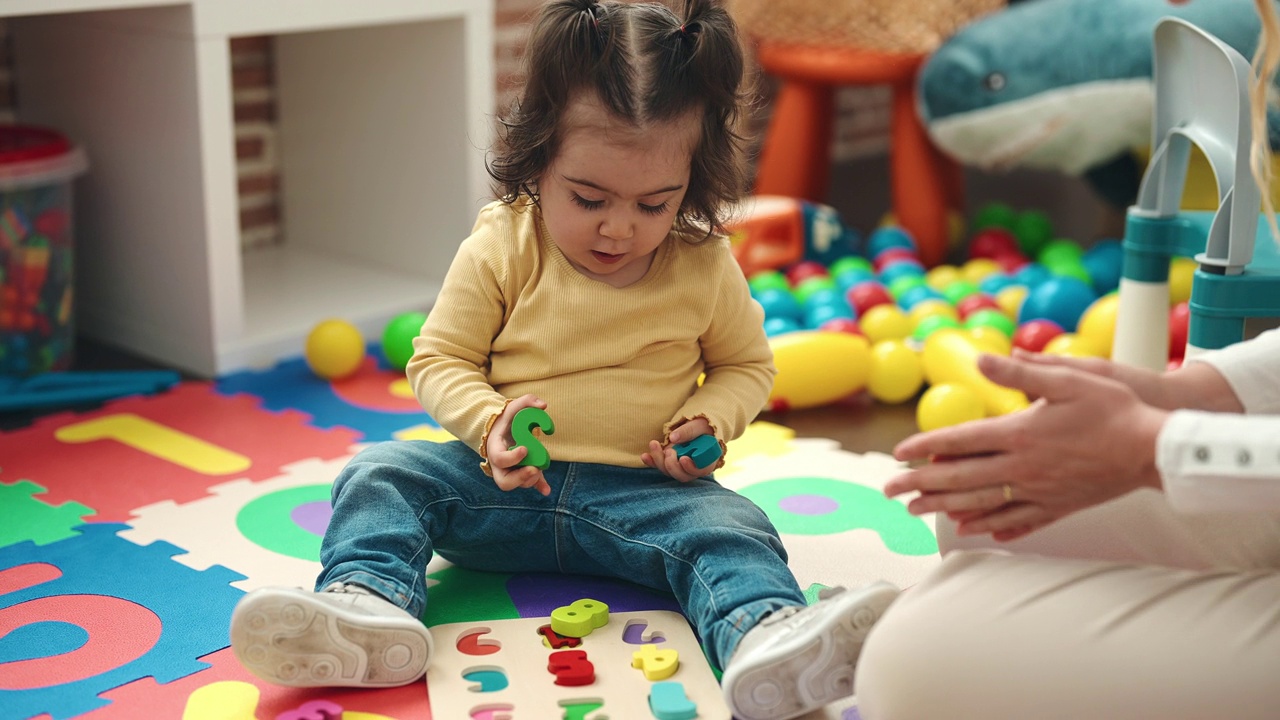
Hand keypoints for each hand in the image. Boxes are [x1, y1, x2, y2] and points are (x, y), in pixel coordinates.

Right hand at [486, 394, 551, 495]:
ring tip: (540, 468)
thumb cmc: (507, 420)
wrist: (503, 432)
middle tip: (534, 469)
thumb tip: (543, 405)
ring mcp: (510, 472)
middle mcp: (499, 465)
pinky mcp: (522, 474)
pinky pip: (529, 484)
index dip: (512, 457)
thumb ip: (526, 401)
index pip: (499, 459)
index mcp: (495, 449)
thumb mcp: (512, 408)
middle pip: (504, 481)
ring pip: (517, 484)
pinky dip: (538, 487)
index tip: (525, 449)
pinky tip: (547, 490)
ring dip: (530, 480)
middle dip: (520, 478)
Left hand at [641, 417, 717, 481]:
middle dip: (672, 466)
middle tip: (669, 451)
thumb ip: (689, 431)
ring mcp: (680, 467)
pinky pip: (659, 466)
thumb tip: (674, 438)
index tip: (683, 458)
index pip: (701, 471)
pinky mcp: (668, 462)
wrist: (695, 426)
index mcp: (707, 461)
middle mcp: (693, 468)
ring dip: (659, 461)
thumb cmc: (702, 426)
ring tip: (654, 444)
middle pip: (682, 475)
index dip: (691, 468)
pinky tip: (644, 456)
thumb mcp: (700, 425)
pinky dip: (651, 462)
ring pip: (669, 472)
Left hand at [883, 353, 1168, 540]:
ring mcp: (1040, 490)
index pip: (959, 442)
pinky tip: (973, 531)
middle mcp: (1023, 467)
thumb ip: (1019, 371)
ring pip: (982, 504)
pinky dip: (991, 526)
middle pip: (960, 478)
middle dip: (920, 484)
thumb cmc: (1114, 409)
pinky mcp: (1060, 505)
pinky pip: (1018, 520)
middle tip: (888, 491)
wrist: (1155, 449)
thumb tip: (979, 356)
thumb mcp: (1066, 379)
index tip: (897, 454)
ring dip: (944, 507)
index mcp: (1019, 434)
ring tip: (916, 511)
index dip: (924, 447)